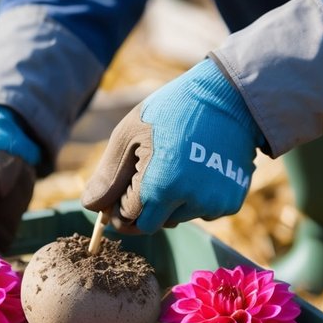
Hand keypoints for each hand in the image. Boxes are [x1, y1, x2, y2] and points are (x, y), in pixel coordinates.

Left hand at [81, 58, 262, 232]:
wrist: (229, 97)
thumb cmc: (171, 110)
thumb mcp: (130, 134)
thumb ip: (108, 176)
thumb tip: (91, 207)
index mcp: (161, 187)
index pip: (128, 219)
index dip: (121, 204)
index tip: (124, 185)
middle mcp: (190, 202)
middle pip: (153, 225)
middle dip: (145, 207)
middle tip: (149, 174)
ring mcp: (214, 204)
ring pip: (178, 218)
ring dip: (172, 202)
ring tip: (178, 164)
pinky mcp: (232, 202)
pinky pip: (203, 212)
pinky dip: (196, 198)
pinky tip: (199, 169)